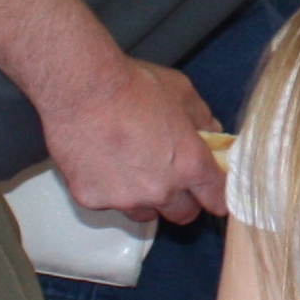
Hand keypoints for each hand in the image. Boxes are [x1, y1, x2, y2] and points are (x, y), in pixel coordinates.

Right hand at [43, 57, 231, 223]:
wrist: (81, 87)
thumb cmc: (133, 85)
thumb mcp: (182, 92)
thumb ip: (202, 118)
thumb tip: (211, 132)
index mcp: (190, 165)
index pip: (217, 199)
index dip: (216, 195)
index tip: (212, 191)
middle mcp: (161, 190)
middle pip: (183, 215)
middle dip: (183, 200)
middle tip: (171, 177)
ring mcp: (126, 199)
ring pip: (145, 213)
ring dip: (145, 199)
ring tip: (132, 168)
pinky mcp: (93, 199)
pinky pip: (108, 202)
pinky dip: (108, 188)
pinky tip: (101, 162)